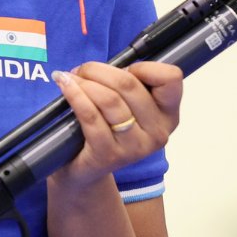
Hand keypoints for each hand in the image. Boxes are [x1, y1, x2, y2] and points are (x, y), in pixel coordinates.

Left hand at [49, 60, 182, 192]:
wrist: (83, 169)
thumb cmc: (105, 129)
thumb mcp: (126, 106)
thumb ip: (127, 86)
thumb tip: (102, 66)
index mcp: (168, 116)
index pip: (171, 79)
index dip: (144, 67)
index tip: (124, 70)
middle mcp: (157, 133)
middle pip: (130, 85)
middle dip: (100, 70)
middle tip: (83, 70)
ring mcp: (134, 147)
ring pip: (109, 99)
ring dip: (85, 82)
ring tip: (70, 78)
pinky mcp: (108, 155)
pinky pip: (90, 116)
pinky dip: (74, 95)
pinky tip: (65, 85)